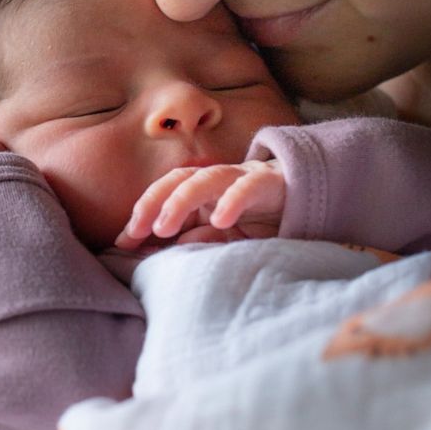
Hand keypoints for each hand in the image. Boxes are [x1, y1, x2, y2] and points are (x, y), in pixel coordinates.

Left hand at [115, 159, 284, 249]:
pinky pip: (248, 187)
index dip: (142, 212)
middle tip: (136, 231)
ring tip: (163, 227)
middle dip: (153, 202)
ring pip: (207, 178)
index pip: (165, 193)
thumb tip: (162, 252)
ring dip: (181, 200)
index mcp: (202, 190)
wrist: (307, 197)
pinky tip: (220, 219)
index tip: (122, 241)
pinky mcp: (269, 183)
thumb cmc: (260, 219)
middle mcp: (217, 180)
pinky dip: (232, 200)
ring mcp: (242, 177)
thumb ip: (197, 240)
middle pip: (178, 179)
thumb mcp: (225, 237)